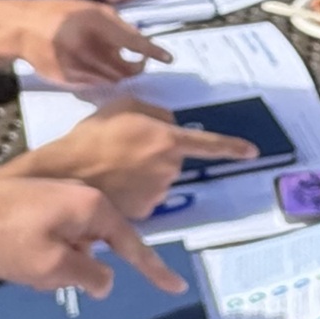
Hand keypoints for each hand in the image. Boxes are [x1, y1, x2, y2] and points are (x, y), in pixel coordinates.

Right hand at [0, 0, 169, 86]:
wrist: (22, 28)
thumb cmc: (60, 13)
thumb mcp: (90, 9)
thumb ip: (115, 25)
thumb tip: (139, 43)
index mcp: (94, 22)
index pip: (131, 41)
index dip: (152, 51)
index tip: (168, 58)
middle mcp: (85, 45)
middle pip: (124, 69)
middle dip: (136, 68)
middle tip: (140, 63)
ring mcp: (75, 65)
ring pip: (112, 79)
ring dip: (120, 73)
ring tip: (114, 60)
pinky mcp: (67, 79)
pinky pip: (96, 84)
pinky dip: (103, 77)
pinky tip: (95, 65)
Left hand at [0, 176, 183, 296]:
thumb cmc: (2, 239)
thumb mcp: (51, 268)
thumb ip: (89, 276)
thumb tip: (106, 281)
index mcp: (93, 207)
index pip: (133, 245)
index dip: (155, 270)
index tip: (177, 288)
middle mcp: (82, 196)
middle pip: (99, 245)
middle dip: (77, 269)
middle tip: (39, 277)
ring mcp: (58, 196)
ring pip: (74, 244)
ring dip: (55, 264)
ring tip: (19, 267)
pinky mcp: (38, 202)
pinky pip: (56, 236)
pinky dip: (42, 254)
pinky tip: (14, 258)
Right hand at [5, 100, 255, 216]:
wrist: (66, 174)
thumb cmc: (93, 135)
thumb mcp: (124, 106)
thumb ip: (154, 112)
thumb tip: (170, 122)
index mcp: (167, 139)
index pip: (209, 143)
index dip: (232, 147)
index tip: (253, 153)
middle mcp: (169, 168)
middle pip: (174, 158)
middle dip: (158, 153)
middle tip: (127, 148)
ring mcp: (158, 192)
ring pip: (161, 178)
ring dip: (146, 172)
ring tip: (115, 166)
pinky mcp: (145, 211)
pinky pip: (148, 197)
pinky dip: (136, 191)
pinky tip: (115, 184)